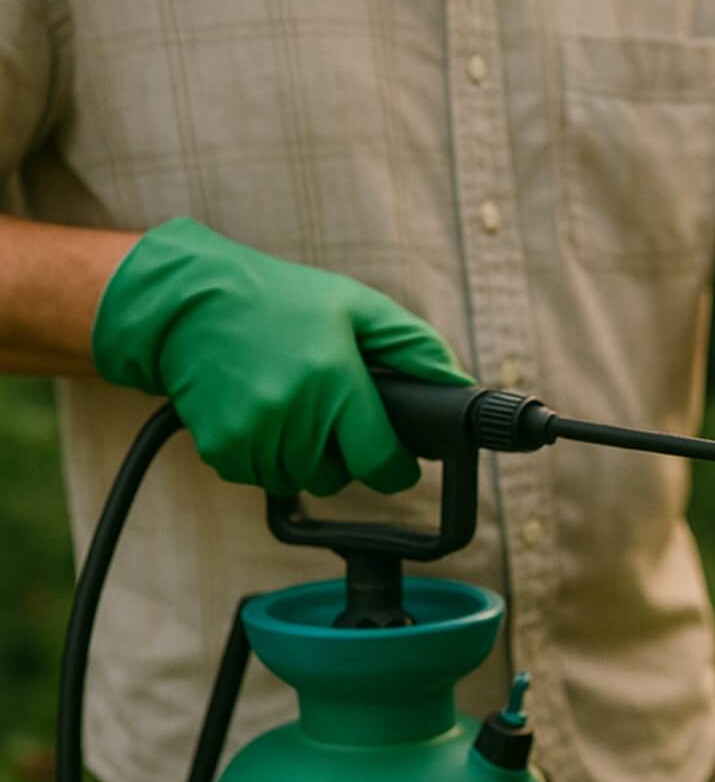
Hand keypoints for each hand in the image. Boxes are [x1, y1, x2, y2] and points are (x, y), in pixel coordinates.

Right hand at [91, 217, 469, 495]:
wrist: (186, 300)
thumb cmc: (281, 300)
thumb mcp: (357, 307)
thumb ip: (415, 346)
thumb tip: (460, 386)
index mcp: (335, 382)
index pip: (383, 465)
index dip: (397, 468)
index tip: (397, 459)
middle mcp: (294, 414)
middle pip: (341, 477)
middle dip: (344, 454)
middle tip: (330, 410)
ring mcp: (253, 436)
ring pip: (301, 481)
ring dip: (304, 457)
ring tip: (292, 405)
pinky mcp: (222, 449)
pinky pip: (260, 478)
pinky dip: (266, 456)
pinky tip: (261, 413)